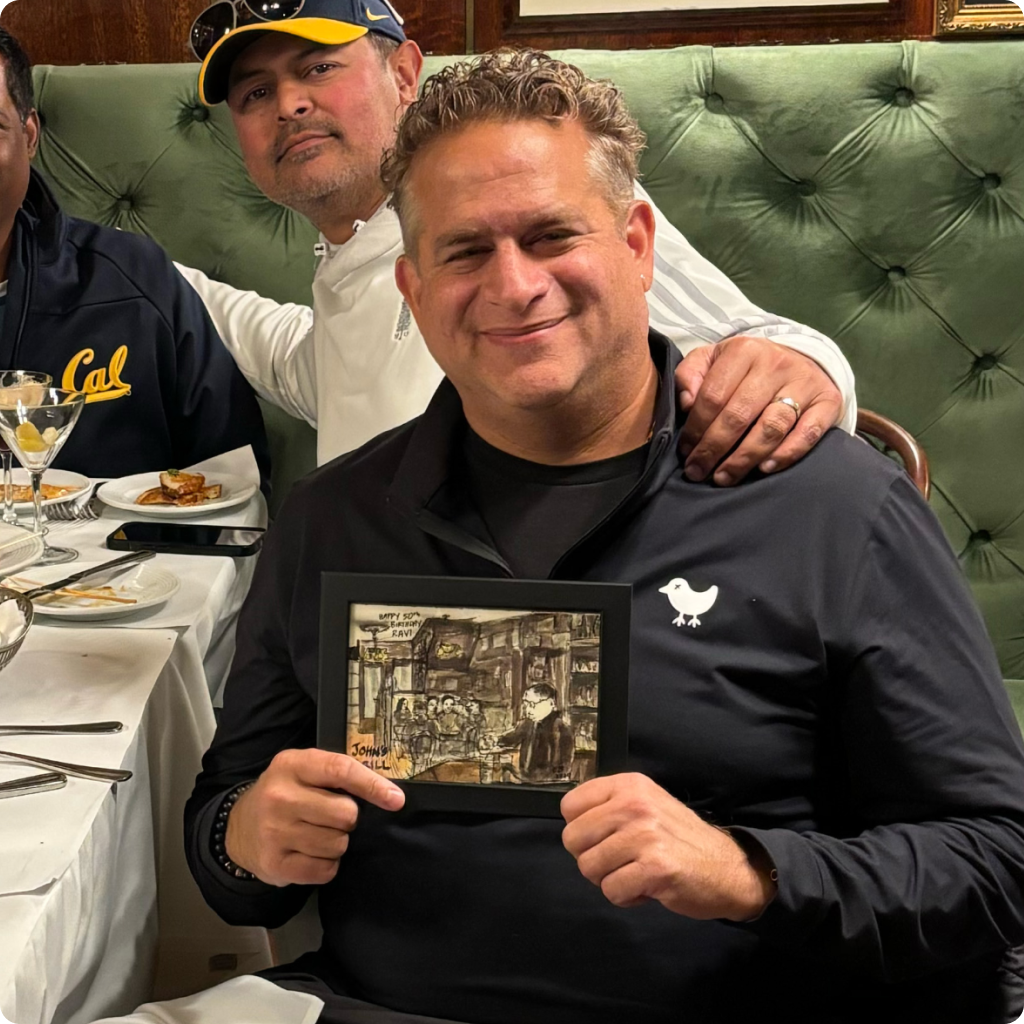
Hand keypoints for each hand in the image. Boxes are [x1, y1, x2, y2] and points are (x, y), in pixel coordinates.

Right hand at [225, 748, 403, 886]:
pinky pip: (325, 870)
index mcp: (291, 765)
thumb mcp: (305, 771)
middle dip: (349, 819)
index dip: (373, 785)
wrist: (239, 827)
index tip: (396, 800)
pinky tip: (312, 853)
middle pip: (345, 813)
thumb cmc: (287, 795)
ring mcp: (274, 832)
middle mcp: (279, 796)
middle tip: (334, 818)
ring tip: (319, 835)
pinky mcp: (275, 864)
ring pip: (338, 844)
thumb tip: (390, 794)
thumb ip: (340, 775)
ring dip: (338, 843)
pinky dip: (327, 865)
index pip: (341, 770)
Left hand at [561, 773, 775, 921]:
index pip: (570, 805)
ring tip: (636, 872)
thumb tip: (571, 824)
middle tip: (621, 860)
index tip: (604, 838)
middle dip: (592, 858)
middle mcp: (635, 804)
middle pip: (572, 839)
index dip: (581, 830)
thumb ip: (608, 808)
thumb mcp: (645, 805)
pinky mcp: (655, 868)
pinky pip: (612, 891)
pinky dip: (626, 897)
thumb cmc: (679, 839)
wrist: (728, 868)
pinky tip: (648, 887)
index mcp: (629, 785)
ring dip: (610, 879)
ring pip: (589, 868)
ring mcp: (645, 835)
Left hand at [676, 336, 842, 485]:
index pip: (713, 396)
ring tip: (724, 477)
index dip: (695, 428)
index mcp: (744, 350)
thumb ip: (689, 375)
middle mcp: (776, 364)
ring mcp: (804, 382)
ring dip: (744, 458)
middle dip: (714, 449)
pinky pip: (808, 433)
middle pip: (739, 415)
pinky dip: (787, 454)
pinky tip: (766, 468)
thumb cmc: (745, 367)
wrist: (798, 357)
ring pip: (771, 428)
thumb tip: (685, 403)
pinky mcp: (828, 402)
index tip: (686, 451)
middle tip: (698, 471)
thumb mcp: (712, 359)